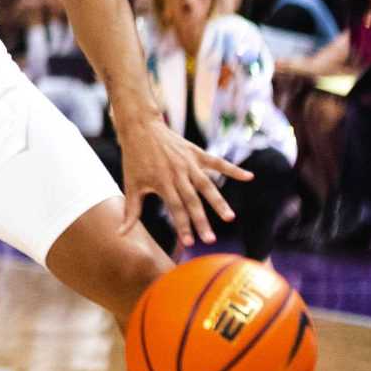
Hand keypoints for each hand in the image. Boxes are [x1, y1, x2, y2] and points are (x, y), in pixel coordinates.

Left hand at [115, 107, 244, 248]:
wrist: (140, 127)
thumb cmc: (134, 159)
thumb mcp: (130, 185)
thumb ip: (131, 212)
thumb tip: (120, 234)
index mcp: (162, 183)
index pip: (175, 209)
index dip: (182, 226)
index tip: (189, 243)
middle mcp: (178, 174)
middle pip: (192, 201)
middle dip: (202, 221)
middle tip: (211, 240)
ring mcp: (189, 163)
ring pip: (207, 185)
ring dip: (219, 202)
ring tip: (230, 217)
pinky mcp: (196, 153)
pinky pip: (217, 162)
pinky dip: (233, 169)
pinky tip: (249, 177)